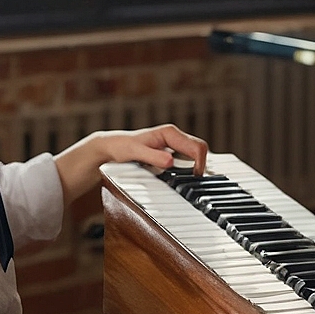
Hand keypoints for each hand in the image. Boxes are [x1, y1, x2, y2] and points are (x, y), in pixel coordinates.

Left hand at [56, 124, 208, 200]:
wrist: (112, 146)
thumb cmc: (122, 147)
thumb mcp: (136, 153)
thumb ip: (153, 157)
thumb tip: (170, 162)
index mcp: (169, 133)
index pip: (196, 147)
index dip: (200, 163)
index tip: (195, 177)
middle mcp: (174, 135)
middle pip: (199, 148)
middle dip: (202, 163)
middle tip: (195, 180)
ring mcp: (173, 142)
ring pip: (195, 151)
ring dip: (197, 164)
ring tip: (191, 179)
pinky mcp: (171, 150)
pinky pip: (188, 156)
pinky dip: (191, 165)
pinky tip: (185, 174)